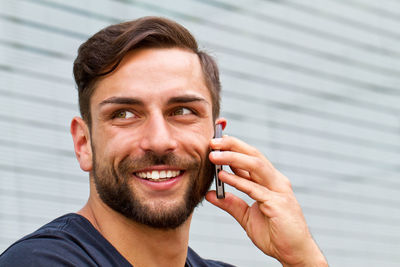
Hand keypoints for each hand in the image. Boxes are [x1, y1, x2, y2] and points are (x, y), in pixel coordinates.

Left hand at [207, 135, 327, 266]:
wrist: (294, 253)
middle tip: (213, 141)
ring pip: (256, 166)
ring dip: (233, 157)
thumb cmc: (274, 234)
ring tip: (214, 155)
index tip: (216, 142)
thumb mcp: (246, 216)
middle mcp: (276, 182)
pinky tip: (223, 176)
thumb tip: (211, 194)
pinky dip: (238, 180)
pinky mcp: (278, 204)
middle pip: (254, 155)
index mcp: (270, 182)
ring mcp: (279, 191)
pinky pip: (255, 189)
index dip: (234, 147)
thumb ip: (231, 203)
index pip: (251, 158)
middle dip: (233, 145)